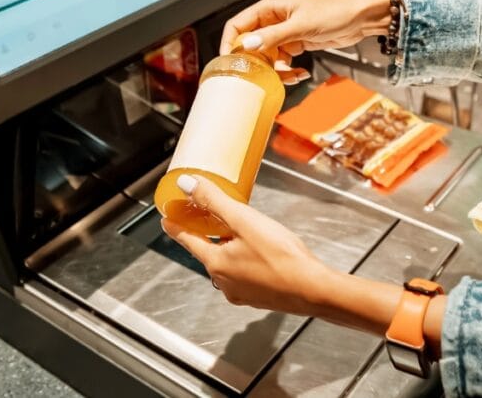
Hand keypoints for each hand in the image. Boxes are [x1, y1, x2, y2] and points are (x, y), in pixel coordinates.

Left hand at [161, 175, 411, 335]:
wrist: (314, 289)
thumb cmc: (281, 256)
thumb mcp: (244, 220)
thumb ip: (214, 201)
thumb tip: (186, 184)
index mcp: (216, 263)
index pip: (187, 241)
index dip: (176, 226)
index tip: (167, 218)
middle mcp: (224, 282)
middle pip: (207, 251)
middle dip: (207, 233)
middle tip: (208, 216)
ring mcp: (241, 292)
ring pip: (226, 263)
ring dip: (228, 246)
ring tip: (239, 229)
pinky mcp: (259, 296)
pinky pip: (242, 273)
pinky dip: (243, 258)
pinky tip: (259, 250)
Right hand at [219, 0, 392, 80]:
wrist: (359, 19)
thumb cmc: (334, 12)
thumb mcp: (301, 26)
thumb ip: (273, 36)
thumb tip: (247, 44)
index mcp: (269, 8)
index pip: (237, 24)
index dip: (231, 43)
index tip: (230, 62)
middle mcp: (273, 20)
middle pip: (251, 44)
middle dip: (257, 63)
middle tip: (263, 77)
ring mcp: (284, 33)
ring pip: (267, 57)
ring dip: (275, 71)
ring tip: (290, 76)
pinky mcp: (295, 44)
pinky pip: (282, 61)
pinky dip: (288, 71)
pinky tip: (300, 73)